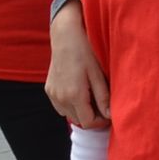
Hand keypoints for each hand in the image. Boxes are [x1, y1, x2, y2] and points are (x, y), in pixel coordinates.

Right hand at [46, 4, 108, 128]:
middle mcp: (61, 98)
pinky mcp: (48, 90)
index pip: (88, 122)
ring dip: (81, 111)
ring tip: (92, 97)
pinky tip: (79, 92)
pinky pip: (60, 107)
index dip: (101, 122)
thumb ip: (103, 97)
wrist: (65, 36)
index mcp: (74, 95)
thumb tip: (110, 115)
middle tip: (103, 105)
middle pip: (79, 121)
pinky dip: (70, 105)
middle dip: (92, 116)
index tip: (109, 114)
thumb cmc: (86, 52)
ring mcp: (53, 94)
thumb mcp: (98, 74)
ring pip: (69, 115)